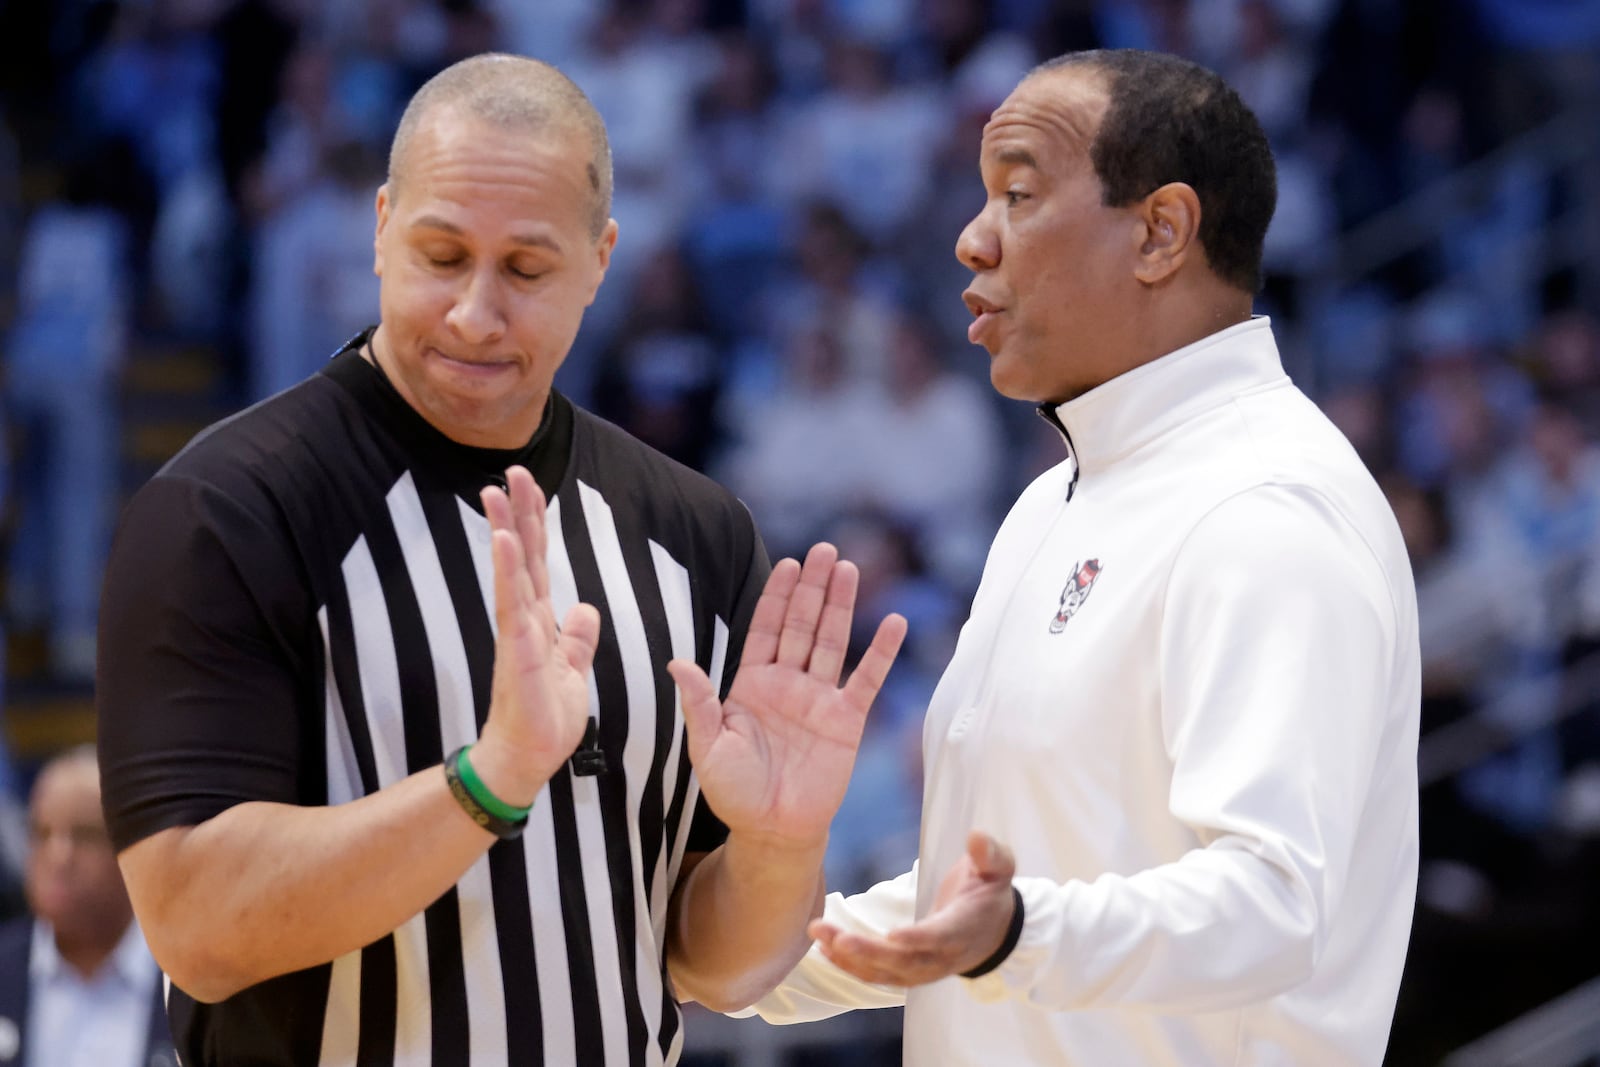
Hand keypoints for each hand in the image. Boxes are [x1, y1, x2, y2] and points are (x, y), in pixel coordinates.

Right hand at [474, 466, 600, 803]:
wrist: (528, 760)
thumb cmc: (545, 719)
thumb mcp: (572, 670)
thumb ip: (576, 638)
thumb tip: (585, 609)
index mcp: (539, 621)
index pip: (536, 561)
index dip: (535, 524)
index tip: (530, 485)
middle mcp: (524, 620)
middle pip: (521, 556)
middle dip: (518, 513)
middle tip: (510, 470)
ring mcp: (517, 634)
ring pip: (511, 571)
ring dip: (504, 530)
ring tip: (495, 492)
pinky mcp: (517, 653)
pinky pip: (511, 606)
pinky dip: (507, 571)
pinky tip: (503, 541)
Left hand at [667, 543, 906, 850]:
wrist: (772, 831)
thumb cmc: (734, 791)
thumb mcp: (707, 747)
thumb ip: (698, 703)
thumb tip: (676, 663)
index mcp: (752, 684)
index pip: (766, 629)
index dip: (777, 596)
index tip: (788, 564)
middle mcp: (788, 683)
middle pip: (802, 624)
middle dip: (812, 588)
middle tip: (824, 551)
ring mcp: (819, 699)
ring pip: (832, 641)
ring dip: (841, 605)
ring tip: (848, 569)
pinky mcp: (847, 720)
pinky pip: (866, 680)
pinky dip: (881, 652)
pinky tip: (894, 622)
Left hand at [809, 832, 1017, 985]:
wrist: (995, 932)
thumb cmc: (990, 892)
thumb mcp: (998, 868)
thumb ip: (989, 854)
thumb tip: (977, 835)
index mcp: (965, 927)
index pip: (940, 937)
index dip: (918, 938)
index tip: (893, 935)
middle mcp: (944, 956)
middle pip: (905, 962)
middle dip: (870, 952)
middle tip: (838, 938)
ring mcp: (926, 970)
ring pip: (886, 972)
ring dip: (851, 958)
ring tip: (819, 934)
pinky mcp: (910, 974)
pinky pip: (878, 976)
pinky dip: (851, 966)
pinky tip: (825, 948)